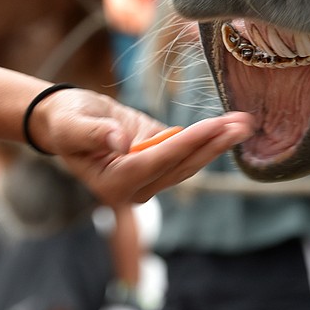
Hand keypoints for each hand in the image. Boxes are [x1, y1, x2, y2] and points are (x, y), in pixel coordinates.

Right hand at [28, 87, 252, 204]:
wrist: (66, 120)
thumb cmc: (65, 121)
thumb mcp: (72, 124)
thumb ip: (94, 134)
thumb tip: (120, 142)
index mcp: (113, 184)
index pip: (157, 161)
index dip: (186, 143)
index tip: (214, 126)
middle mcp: (134, 189)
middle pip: (182, 166)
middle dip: (214, 144)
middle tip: (244, 125)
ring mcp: (148, 179)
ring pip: (190, 163)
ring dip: (218, 142)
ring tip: (244, 122)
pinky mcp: (157, 164)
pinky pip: (187, 153)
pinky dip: (209, 139)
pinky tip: (230, 125)